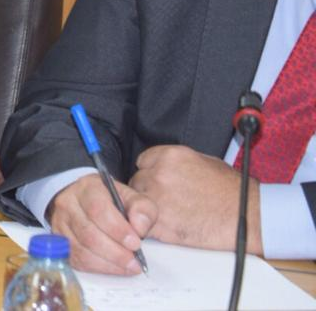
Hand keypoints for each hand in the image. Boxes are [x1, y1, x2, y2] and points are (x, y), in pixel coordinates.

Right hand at [46, 173, 155, 274]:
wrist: (92, 203)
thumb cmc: (114, 202)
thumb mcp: (134, 197)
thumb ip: (142, 209)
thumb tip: (139, 227)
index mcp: (87, 188)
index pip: (97, 209)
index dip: (117, 230)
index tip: (136, 243)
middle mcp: (68, 204)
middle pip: (89, 233)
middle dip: (115, 252)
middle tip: (135, 261)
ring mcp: (60, 224)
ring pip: (82, 250)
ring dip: (109, 263)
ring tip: (129, 266)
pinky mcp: (61, 242)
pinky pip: (77, 260)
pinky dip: (99, 267)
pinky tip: (115, 267)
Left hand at [131, 144, 260, 253]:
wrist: (248, 217)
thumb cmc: (233, 191)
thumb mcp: (204, 161)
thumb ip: (177, 162)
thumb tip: (163, 165)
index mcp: (170, 156)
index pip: (142, 161)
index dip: (150, 173)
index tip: (157, 182)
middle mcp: (159, 174)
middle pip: (136, 182)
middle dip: (147, 191)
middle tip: (165, 201)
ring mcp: (157, 199)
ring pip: (136, 203)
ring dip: (147, 209)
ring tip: (169, 214)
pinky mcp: (159, 223)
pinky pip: (144, 224)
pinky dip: (152, 227)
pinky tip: (168, 227)